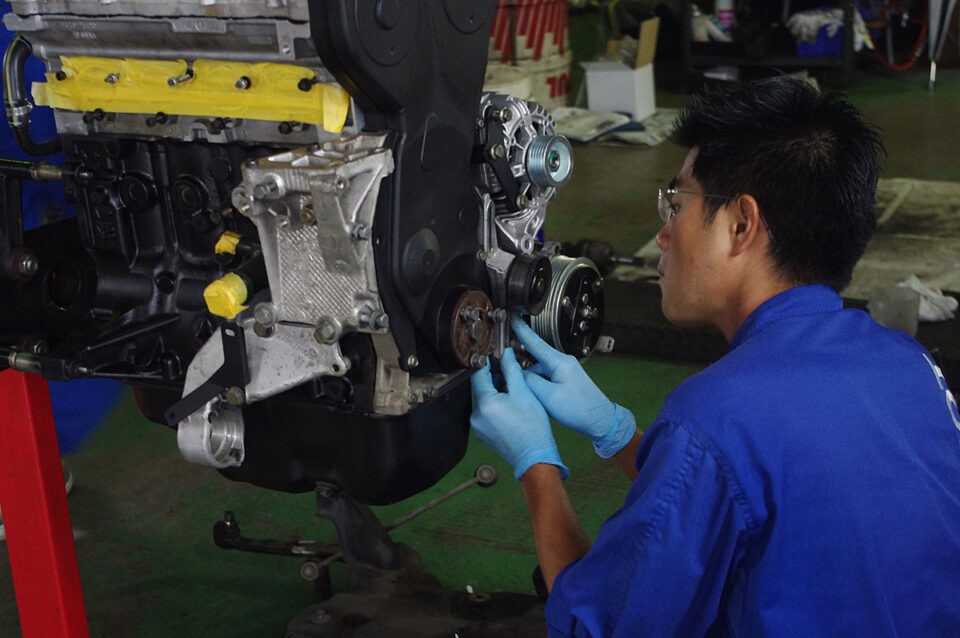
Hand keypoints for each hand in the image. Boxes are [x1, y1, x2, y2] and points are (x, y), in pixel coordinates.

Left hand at [470, 347, 568, 480]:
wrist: (534, 456)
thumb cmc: (532, 429)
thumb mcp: (524, 393)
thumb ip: (512, 370)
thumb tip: (506, 354)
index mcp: (485, 404)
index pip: (478, 374)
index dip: (486, 362)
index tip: (494, 355)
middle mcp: (476, 416)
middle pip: (480, 387)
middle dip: (493, 377)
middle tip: (507, 370)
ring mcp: (478, 426)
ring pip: (483, 399)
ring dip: (494, 391)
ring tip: (512, 389)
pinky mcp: (482, 432)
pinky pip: (485, 412)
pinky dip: (494, 405)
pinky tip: (509, 405)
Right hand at [511, 315, 635, 457]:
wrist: (599, 420)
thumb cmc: (579, 409)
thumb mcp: (547, 397)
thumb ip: (529, 382)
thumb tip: (518, 374)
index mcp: (559, 362)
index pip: (534, 342)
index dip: (520, 329)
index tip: (512, 316)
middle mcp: (563, 362)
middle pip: (533, 362)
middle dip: (524, 375)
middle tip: (522, 389)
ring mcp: (565, 369)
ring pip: (538, 372)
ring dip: (534, 386)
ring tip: (540, 402)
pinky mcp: (565, 378)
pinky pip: (546, 379)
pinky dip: (541, 389)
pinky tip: (544, 401)